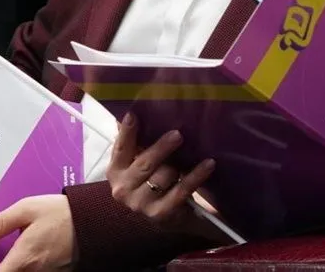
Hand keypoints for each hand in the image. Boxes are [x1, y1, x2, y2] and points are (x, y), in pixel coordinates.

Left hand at [0, 195, 74, 271]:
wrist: (98, 220)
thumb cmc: (64, 214)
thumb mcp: (28, 209)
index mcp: (22, 259)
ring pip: (19, 271)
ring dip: (11, 262)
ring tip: (13, 246)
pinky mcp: (55, 271)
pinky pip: (32, 269)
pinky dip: (25, 262)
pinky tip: (27, 248)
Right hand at [107, 113, 215, 227]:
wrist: (165, 217)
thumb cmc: (151, 180)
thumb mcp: (140, 161)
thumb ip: (138, 140)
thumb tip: (139, 108)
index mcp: (115, 171)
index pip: (120, 148)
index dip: (126, 132)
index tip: (133, 114)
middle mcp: (122, 189)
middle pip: (144, 164)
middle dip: (161, 148)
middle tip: (178, 134)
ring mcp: (140, 204)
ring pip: (163, 176)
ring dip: (180, 164)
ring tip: (195, 150)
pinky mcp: (160, 214)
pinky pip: (181, 190)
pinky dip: (196, 176)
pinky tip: (208, 164)